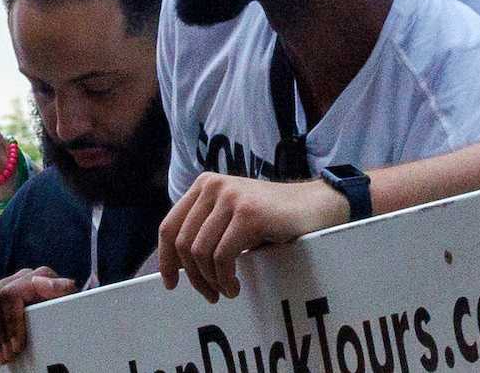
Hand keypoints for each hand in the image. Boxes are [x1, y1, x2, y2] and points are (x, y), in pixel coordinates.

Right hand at [0, 266, 76, 364]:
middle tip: (9, 355)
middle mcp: (20, 276)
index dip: (11, 323)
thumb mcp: (69, 300)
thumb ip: (60, 288)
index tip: (17, 346)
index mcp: (40, 274)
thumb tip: (38, 281)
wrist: (63, 311)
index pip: (11, 294)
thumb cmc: (66, 308)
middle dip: (0, 332)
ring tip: (2, 353)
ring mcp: (5, 283)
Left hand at [158, 173, 349, 300]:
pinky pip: (222, 257)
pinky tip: (235, 286)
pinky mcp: (248, 213)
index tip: (171, 283)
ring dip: (211, 281)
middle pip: (182, 243)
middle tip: (210, 294)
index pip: (169, 226)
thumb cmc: (272, 219)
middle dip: (194, 277)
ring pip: (200, 253)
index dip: (165, 259)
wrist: (314, 206)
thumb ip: (206, 228)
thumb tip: (175, 266)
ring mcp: (232, 197)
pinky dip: (225, 279)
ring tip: (226, 290)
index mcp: (205, 185)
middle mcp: (214, 186)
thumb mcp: (231, 217)